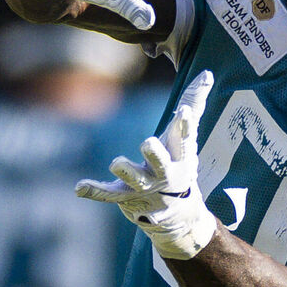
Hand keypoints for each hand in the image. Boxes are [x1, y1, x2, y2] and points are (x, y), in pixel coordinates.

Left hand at [77, 71, 215, 259]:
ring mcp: (144, 187)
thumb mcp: (185, 137)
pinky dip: (95, 191)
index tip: (183, 111)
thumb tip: (207, 73)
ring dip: (127, 171)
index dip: (185, 125)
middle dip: (155, 154)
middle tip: (148, 143)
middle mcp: (165, 173)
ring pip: (134, 179)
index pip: (186, 138)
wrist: (177, 213)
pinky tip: (79, 187)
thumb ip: (193, 104)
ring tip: (117, 162)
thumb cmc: (178, 161)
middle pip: (160, 163)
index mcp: (181, 156)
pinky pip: (108, 194)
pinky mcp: (125, 196)